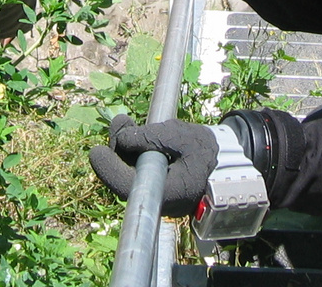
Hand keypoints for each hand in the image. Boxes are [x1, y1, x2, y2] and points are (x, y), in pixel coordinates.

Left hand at [88, 114, 218, 216]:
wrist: (226, 163)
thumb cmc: (207, 152)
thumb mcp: (181, 137)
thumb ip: (152, 137)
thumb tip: (122, 138)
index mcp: (165, 193)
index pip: (127, 186)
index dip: (108, 169)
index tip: (96, 150)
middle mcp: (156, 199)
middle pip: (124, 176)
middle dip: (117, 148)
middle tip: (120, 121)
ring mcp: (155, 194)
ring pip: (128, 172)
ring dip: (123, 147)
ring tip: (126, 123)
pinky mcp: (155, 185)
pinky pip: (136, 170)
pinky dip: (132, 151)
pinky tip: (135, 134)